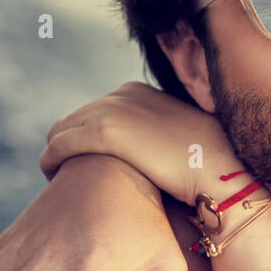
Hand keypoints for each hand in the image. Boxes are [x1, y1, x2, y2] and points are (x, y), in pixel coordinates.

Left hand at [40, 81, 238, 203]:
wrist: (221, 167)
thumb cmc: (206, 162)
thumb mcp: (177, 137)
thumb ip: (154, 135)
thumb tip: (148, 154)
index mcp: (137, 91)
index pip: (94, 110)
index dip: (84, 136)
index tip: (84, 159)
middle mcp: (122, 94)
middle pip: (74, 118)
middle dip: (66, 145)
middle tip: (65, 173)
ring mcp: (112, 110)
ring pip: (61, 131)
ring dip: (55, 154)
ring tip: (59, 179)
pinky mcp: (104, 133)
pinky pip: (59, 146)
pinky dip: (50, 162)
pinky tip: (54, 179)